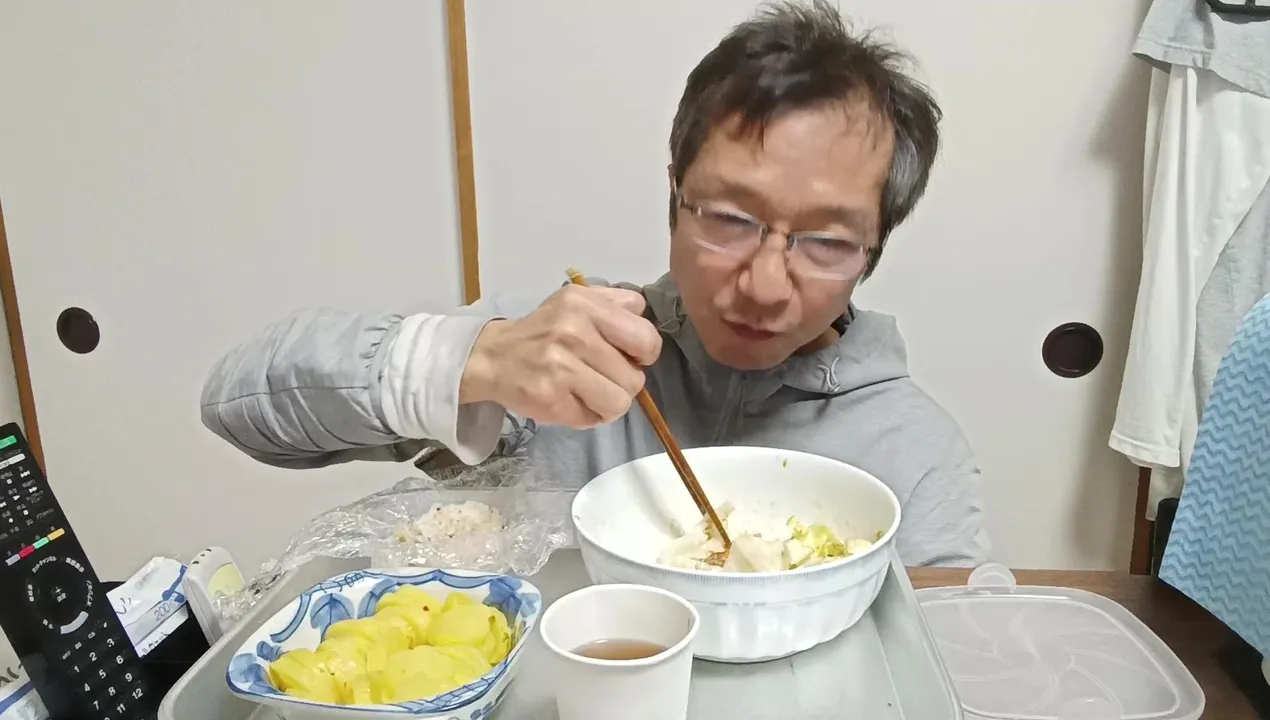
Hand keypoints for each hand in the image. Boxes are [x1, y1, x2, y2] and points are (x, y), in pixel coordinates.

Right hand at [460, 284, 661, 427]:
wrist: (493, 356)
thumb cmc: (544, 330)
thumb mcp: (578, 301)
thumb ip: (617, 304)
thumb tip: (645, 324)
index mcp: (585, 304)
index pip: (646, 338)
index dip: (644, 354)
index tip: (628, 357)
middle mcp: (573, 332)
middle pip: (635, 378)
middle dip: (624, 382)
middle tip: (602, 376)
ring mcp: (561, 368)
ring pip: (620, 403)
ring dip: (609, 402)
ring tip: (589, 390)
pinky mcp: (550, 398)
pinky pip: (595, 418)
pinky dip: (589, 414)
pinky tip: (572, 400)